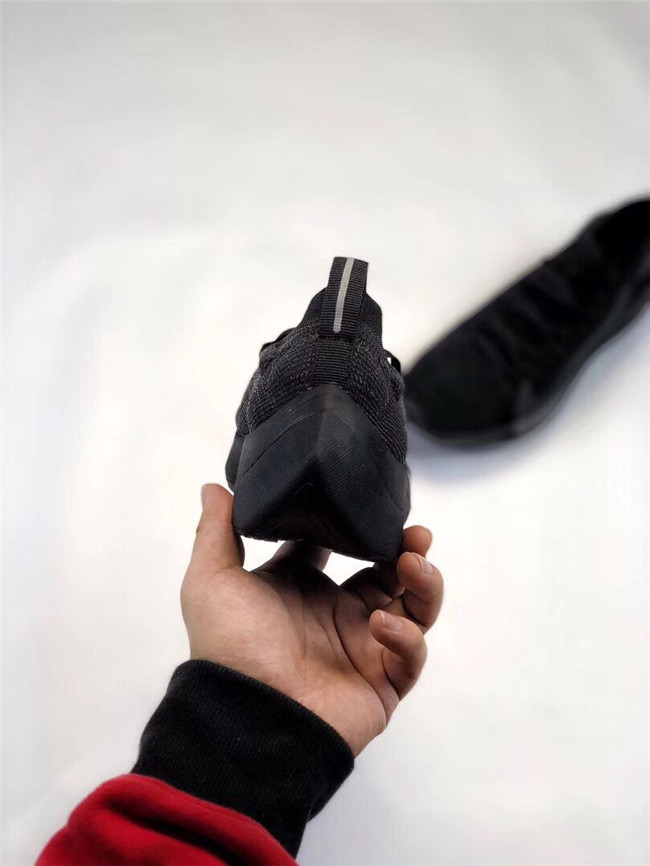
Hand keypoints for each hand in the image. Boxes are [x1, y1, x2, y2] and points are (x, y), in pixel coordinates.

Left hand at [181, 484, 443, 756]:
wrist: (246, 716)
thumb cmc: (228, 646)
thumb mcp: (212, 579)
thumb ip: (216, 529)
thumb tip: (213, 486)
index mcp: (302, 588)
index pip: (338, 548)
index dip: (356, 525)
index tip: (369, 503)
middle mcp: (336, 615)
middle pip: (387, 574)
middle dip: (407, 550)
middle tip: (415, 532)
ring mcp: (363, 648)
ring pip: (414, 609)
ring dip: (422, 584)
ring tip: (414, 563)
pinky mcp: (383, 682)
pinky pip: (411, 655)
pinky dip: (406, 636)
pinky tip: (380, 625)